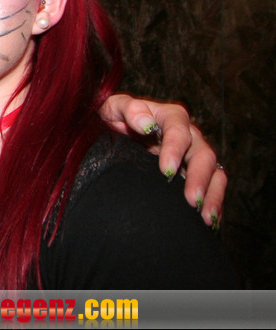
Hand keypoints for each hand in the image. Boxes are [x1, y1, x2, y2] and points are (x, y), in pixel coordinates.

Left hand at [101, 93, 224, 227]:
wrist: (114, 132)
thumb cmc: (115, 117)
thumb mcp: (114, 108)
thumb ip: (128, 109)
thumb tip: (144, 123)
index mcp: (170, 117)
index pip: (178, 130)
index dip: (175, 149)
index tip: (166, 171)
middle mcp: (189, 135)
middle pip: (203, 154)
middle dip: (199, 178)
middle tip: (192, 200)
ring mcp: (194, 156)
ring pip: (215, 173)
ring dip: (213, 195)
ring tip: (206, 217)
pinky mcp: (195, 174)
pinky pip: (213, 188)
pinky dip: (214, 204)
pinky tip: (210, 222)